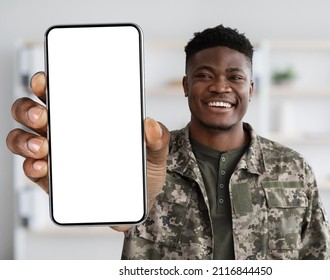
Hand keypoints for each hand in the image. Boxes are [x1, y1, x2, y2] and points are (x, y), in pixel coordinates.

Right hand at [6, 72, 169, 230]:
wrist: (141, 201)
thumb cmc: (142, 168)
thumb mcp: (155, 151)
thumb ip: (158, 138)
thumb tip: (151, 124)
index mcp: (85, 116)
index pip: (57, 93)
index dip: (43, 83)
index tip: (44, 81)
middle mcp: (63, 131)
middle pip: (31, 112)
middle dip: (29, 110)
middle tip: (43, 117)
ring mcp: (55, 155)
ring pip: (23, 139)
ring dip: (24, 140)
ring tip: (43, 147)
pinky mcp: (52, 181)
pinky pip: (31, 170)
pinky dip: (32, 167)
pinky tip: (44, 168)